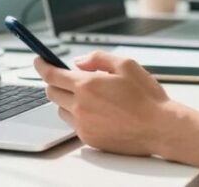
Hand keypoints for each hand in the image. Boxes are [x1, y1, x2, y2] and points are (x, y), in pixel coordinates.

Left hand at [34, 51, 176, 155]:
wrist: (160, 127)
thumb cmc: (146, 96)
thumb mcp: (126, 65)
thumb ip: (97, 59)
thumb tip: (78, 62)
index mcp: (87, 85)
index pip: (52, 74)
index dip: (41, 65)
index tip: (38, 60)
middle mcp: (80, 106)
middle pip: (51, 92)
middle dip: (55, 82)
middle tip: (69, 78)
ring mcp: (83, 124)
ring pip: (61, 109)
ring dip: (67, 100)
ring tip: (91, 97)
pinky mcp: (89, 138)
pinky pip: (74, 124)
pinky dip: (79, 115)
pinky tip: (99, 112)